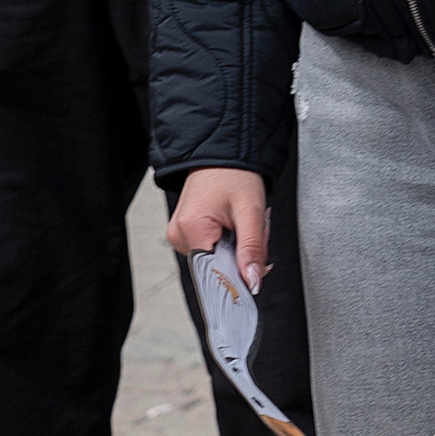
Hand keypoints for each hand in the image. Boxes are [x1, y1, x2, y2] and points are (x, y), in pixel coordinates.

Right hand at [168, 169, 270, 289]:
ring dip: (235, 248)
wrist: (221, 153)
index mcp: (191, 228)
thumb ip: (252, 250)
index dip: (239, 273)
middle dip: (241, 255)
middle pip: (217, 266)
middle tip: (252, 229)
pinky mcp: (185, 231)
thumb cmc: (234, 173)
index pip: (215, 273)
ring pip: (215, 259)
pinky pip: (209, 249)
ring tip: (241, 222)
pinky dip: (227, 241)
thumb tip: (253, 283)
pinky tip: (231, 223)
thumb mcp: (251, 211)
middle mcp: (179, 233)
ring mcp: (179, 233)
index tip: (255, 266)